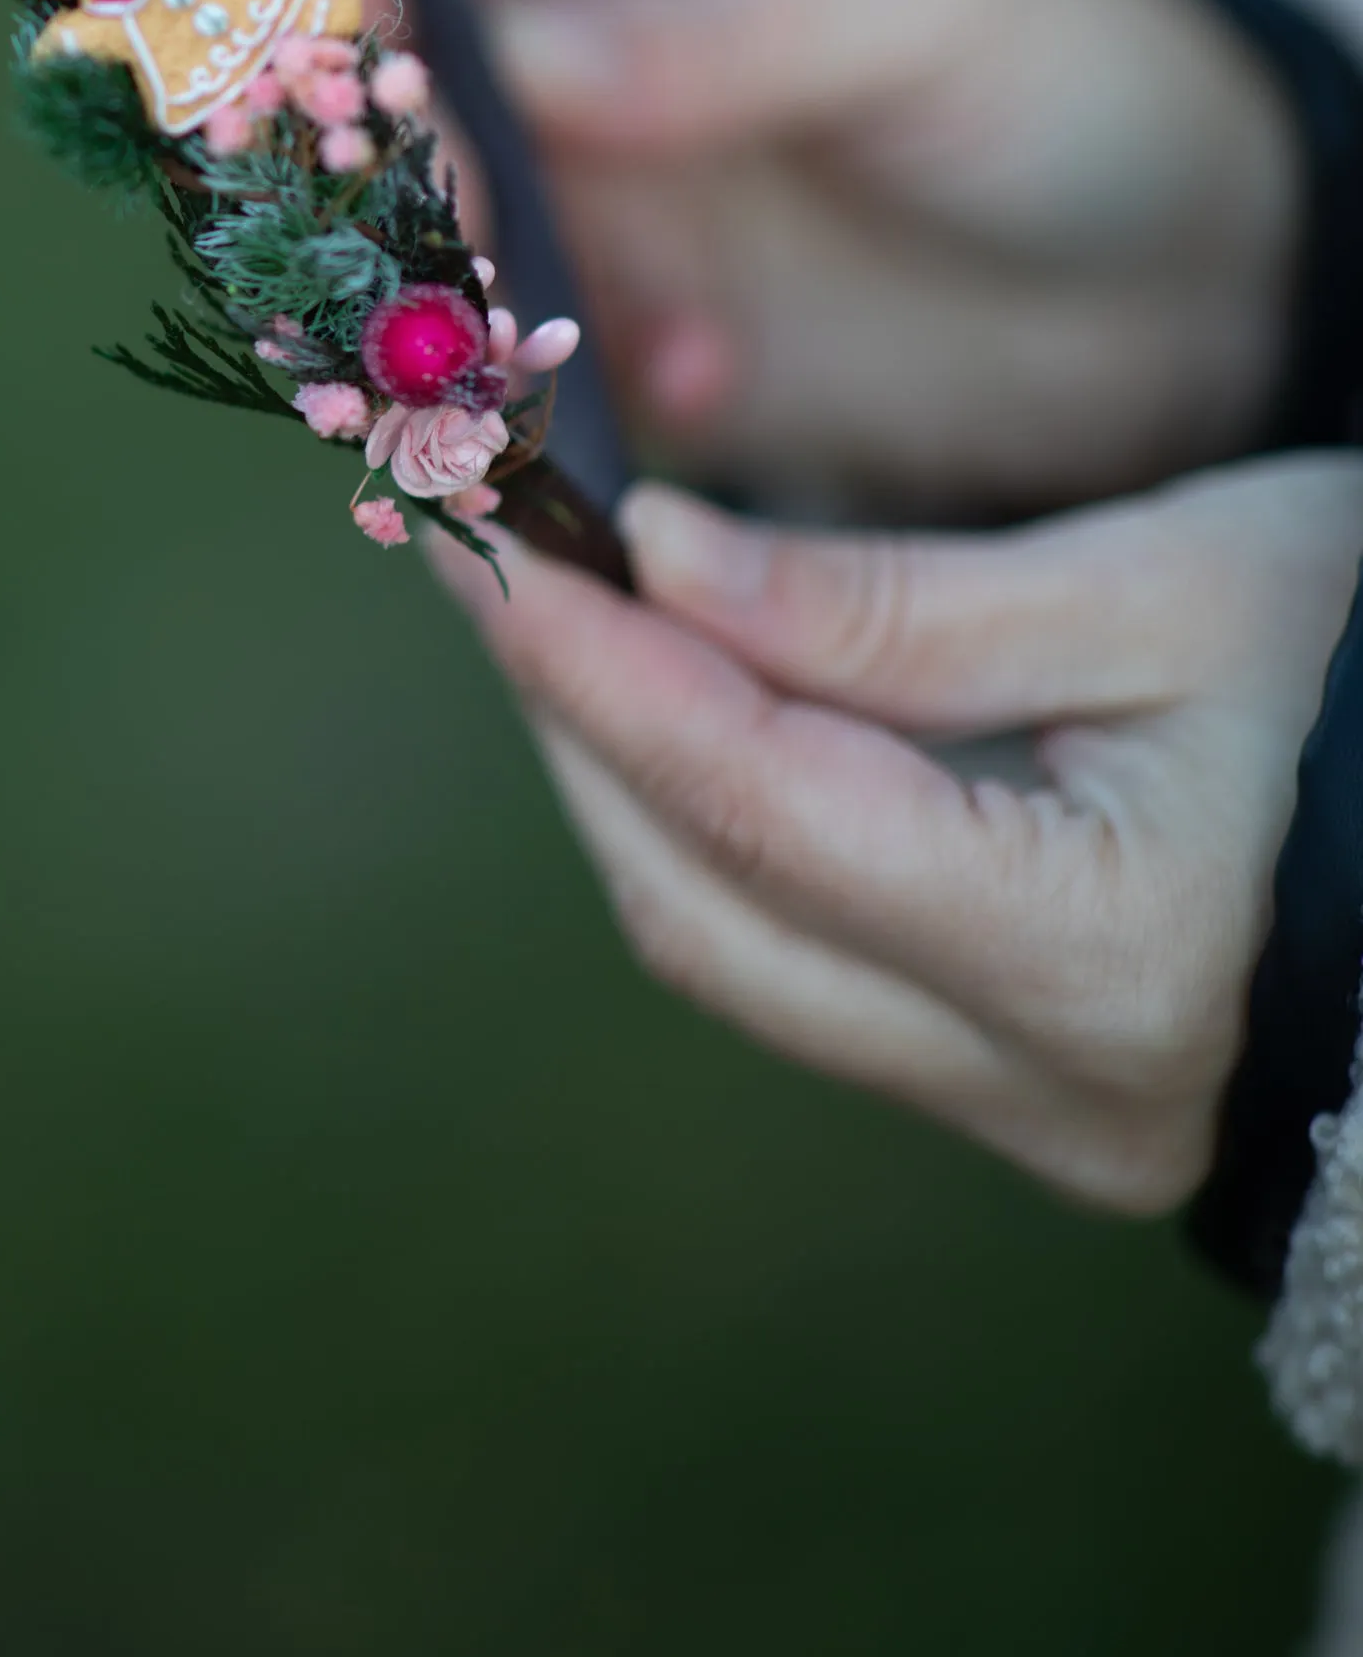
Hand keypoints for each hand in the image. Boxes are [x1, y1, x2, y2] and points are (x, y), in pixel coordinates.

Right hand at [352, 0, 1299, 511]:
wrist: (1154, 262)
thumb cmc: (1037, 60)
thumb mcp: (901, 5)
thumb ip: (710, 32)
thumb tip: (512, 65)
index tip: (326, 81)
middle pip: (342, 60)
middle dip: (355, 161)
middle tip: (420, 251)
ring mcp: (543, 154)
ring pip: (386, 215)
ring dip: (431, 296)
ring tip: (526, 357)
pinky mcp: (576, 297)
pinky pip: (478, 346)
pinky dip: (534, 386)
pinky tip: (698, 379)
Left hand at [435, 455, 1362, 1212]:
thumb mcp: (1168, 588)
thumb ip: (897, 599)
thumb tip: (655, 555)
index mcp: (1103, 960)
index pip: (766, 811)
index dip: (608, 668)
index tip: (492, 538)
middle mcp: (1046, 1090)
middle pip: (707, 908)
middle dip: (580, 722)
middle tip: (490, 552)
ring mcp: (1024, 1118)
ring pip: (729, 950)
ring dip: (622, 775)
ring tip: (553, 604)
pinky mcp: (1010, 1094)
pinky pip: (793, 961)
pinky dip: (707, 824)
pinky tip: (665, 697)